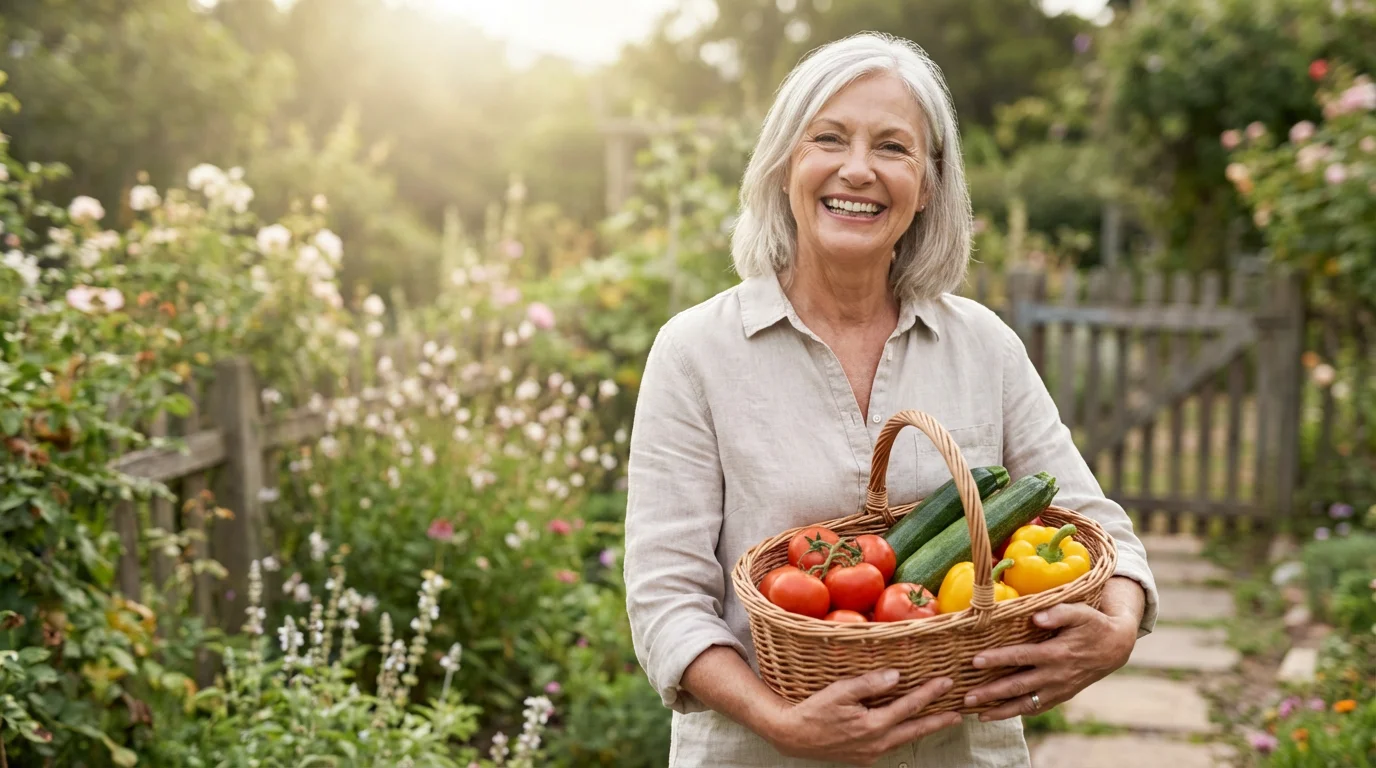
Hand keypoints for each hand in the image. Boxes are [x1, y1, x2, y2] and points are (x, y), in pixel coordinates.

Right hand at [761, 671, 962, 766]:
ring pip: (904, 739)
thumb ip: (869, 684)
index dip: (929, 693)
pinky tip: (907, 728)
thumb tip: (896, 676)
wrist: (792, 736)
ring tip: (940, 720)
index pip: (909, 706)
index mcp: (873, 726)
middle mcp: (876, 744)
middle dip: (938, 720)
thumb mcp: (839, 691)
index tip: (947, 683)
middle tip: (959, 714)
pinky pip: (890, 745)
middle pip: (915, 729)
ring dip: (923, 728)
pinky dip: (904, 734)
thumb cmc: (814, 710)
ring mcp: (871, 754)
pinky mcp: (864, 758)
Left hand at [961, 577, 1144, 721]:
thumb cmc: (1093, 624)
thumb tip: (1036, 617)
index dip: (997, 659)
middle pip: (1018, 686)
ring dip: (1001, 711)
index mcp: (1057, 653)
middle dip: (991, 693)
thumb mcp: (1080, 612)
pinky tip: (999, 714)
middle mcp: (1056, 675)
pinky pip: (1037, 708)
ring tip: (978, 716)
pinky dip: (1018, 713)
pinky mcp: (1061, 696)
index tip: (975, 661)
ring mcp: (1059, 689)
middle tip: (967, 698)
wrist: (1116, 647)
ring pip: (1026, 704)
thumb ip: (1059, 613)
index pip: (1021, 657)